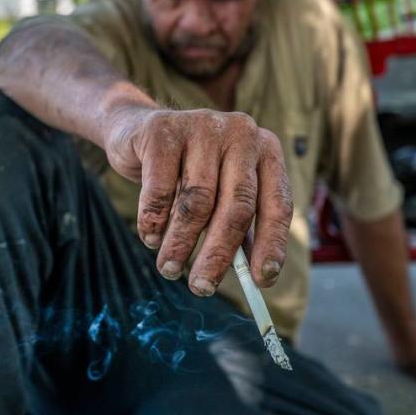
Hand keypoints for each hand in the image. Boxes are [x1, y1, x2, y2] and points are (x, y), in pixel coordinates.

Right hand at [105, 107, 292, 295]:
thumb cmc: (187, 170)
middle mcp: (241, 133)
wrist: (138, 130)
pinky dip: (154, 222)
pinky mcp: (163, 130)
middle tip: (203, 287)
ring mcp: (203, 126)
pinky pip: (160, 190)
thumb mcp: (220, 192)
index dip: (271, 244)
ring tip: (170, 269)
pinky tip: (150, 237)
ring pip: (196, 201)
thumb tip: (253, 278)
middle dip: (219, 254)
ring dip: (180, 244)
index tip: (261, 281)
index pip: (277, 203)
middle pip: (237, 205)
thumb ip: (237, 227)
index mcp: (265, 150)